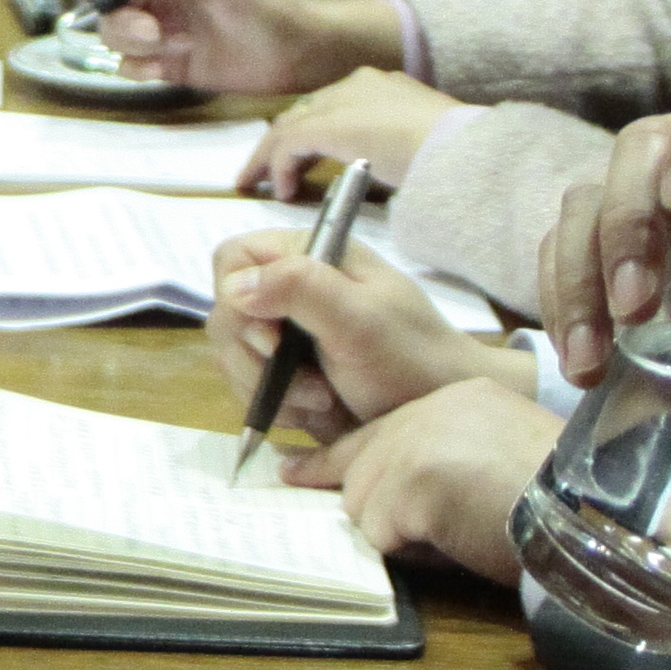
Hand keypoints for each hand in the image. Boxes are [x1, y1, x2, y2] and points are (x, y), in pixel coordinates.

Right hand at [75, 0, 387, 95]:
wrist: (304, 53)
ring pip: (114, 33)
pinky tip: (164, 69)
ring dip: (130, 42)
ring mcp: (163, 30)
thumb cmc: (272, 7)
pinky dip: (136, 68)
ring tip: (170, 48)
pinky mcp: (169, 65)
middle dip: (120, 16)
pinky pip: (129, 66)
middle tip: (154, 33)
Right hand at [207, 232, 520, 438]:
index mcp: (309, 255)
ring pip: (233, 357)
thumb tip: (235, 284)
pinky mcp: (287, 369)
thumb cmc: (411, 359)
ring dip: (269, 391)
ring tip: (323, 403)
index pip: (233, 259)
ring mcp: (287, 329)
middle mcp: (292, 287)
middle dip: (258, 362)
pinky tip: (316, 413)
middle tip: (312, 387)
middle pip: (227, 315)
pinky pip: (249, 387)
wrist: (444, 407)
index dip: (237, 299)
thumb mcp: (360, 319)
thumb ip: (299, 289)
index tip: (274, 342)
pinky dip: (276, 407)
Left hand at [248, 68, 468, 198]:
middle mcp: (359, 85)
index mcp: (383, 86)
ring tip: (257, 183)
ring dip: (270, 157)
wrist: (463, 149)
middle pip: (306, 112)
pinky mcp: (329, 125)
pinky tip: (283, 192)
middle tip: (268, 171)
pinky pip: (289, 144)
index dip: (313, 131)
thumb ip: (394, 146)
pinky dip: (279, 168)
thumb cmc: (454, 154)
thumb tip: (382, 166)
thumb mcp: (419, 143)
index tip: (302, 159)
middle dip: (284, 142)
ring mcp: (343, 101)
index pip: (333, 106)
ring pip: (290, 126)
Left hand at [294, 379, 565, 586]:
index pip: (379, 429)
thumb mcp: (498, 463)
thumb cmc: (565, 503)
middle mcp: (433, 409)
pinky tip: (457, 542)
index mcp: (459, 398)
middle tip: (405, 532)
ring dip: (400, 534)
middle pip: (360, 469)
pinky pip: (381, 534)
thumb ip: (443, 464)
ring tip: (459, 534)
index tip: (295, 472)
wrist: (599, 513)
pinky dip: (413, 553)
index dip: (336, 459)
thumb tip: (381, 505)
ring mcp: (418, 441)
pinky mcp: (413, 481)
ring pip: (362, 504)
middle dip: (375, 510)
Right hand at [532, 52, 670, 387]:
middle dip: (628, 223)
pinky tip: (579, 362)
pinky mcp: (625, 248)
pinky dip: (560, 299)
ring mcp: (665, 203)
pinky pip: (565, 246)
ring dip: (580, 270)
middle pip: (647, 144)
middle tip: (637, 309)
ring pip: (592, 194)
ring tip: (593, 358)